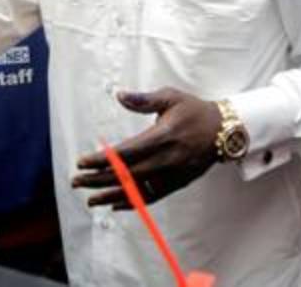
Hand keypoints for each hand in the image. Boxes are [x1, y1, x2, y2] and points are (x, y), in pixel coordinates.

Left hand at [71, 88, 221, 209]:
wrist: (225, 131)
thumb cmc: (194, 111)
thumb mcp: (171, 97)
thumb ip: (144, 99)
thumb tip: (119, 95)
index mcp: (163, 136)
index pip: (126, 152)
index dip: (102, 159)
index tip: (82, 162)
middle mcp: (167, 159)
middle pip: (127, 174)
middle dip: (98, 179)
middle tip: (76, 181)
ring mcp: (173, 174)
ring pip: (137, 189)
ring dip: (111, 196)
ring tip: (90, 199)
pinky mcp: (178, 183)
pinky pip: (152, 197)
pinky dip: (133, 202)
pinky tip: (115, 204)